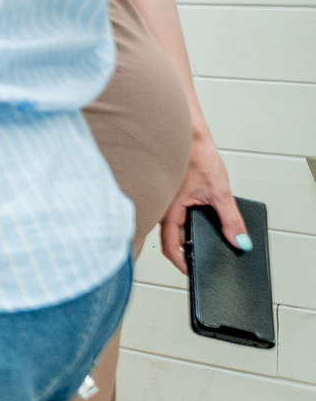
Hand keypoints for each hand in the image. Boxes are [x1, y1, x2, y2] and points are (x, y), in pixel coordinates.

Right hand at [155, 126, 243, 272]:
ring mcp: (161, 198)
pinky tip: (195, 210)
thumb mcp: (220, 191)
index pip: (171, 246)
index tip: (192, 270)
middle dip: (183, 248)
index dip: (181, 262)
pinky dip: (181, 217)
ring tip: (199, 234)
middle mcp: (160, 206)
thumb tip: (239, 241)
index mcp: (169, 211)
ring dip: (182, 232)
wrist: (183, 130)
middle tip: (198, 255)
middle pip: (169, 237)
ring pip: (168, 224)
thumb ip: (230, 220)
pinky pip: (169, 210)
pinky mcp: (166, 189)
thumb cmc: (193, 154)